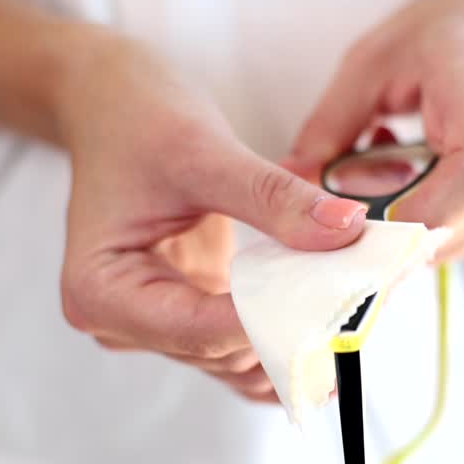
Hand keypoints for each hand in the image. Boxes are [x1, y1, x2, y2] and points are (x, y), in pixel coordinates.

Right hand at [57, 34, 367, 401]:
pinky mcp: (185, 312)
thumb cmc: (134, 119)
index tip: (339, 307)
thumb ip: (275, 199)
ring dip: (294, 337)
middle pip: (221, 352)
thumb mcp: (205, 151)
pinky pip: (241, 342)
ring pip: (238, 360)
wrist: (111, 103)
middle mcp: (119, 321)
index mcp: (99, 290)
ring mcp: (153, 323)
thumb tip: (346, 230)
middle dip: (291, 330)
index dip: (271, 324)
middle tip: (364, 304)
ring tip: (354, 308)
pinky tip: (327, 316)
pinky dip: (283, 329)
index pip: (198, 330)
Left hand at [286, 0, 463, 260]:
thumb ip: (330, 123)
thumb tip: (289, 180)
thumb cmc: (455, 31)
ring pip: (448, 240)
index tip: (362, 214)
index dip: (419, 208)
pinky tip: (406, 178)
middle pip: (451, 220)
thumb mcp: (375, 58)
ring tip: (381, 166)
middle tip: (342, 188)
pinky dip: (418, 222)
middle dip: (381, 224)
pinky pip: (456, 237)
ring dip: (396, 224)